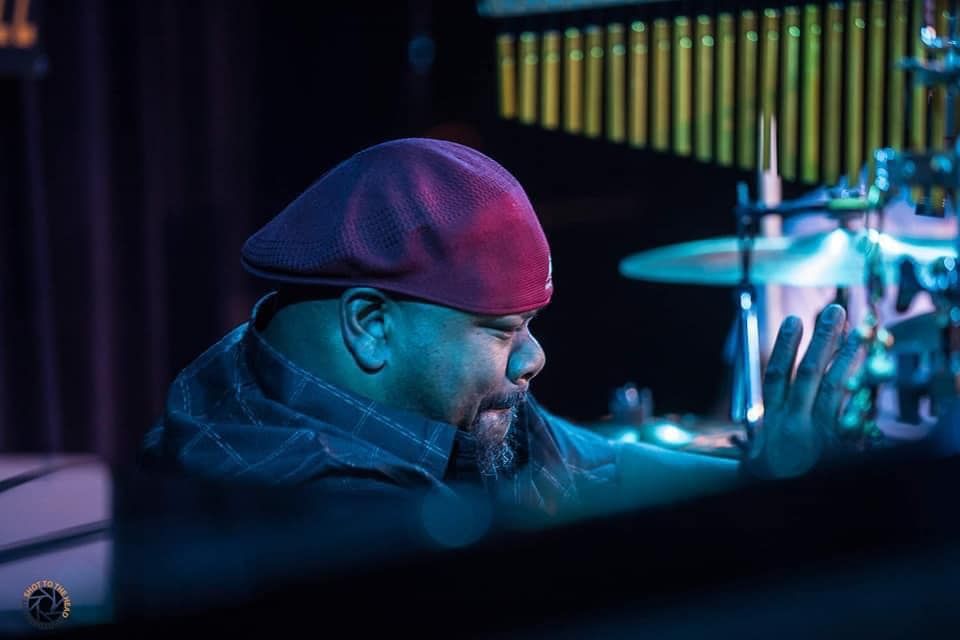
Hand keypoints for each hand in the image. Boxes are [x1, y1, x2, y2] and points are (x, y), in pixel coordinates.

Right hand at [742, 304, 864, 478]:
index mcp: (773, 420)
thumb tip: (743, 431)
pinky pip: (855, 413)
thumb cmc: (769, 476)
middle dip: (823, 340)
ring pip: (836, 388)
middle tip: (834, 311)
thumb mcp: (754, 456)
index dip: (784, 346)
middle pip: (810, 374)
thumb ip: (752, 439)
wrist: (784, 506)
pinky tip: (873, 370)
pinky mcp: (842, 445)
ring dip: (847, 356)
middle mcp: (797, 423)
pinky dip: (865, 391)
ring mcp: (822, 433)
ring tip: (859, 331)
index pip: (777, 376)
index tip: (793, 320)